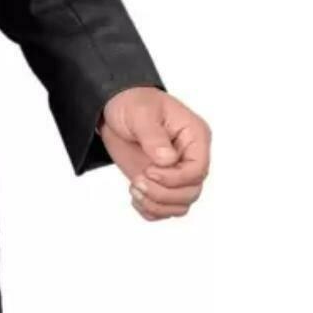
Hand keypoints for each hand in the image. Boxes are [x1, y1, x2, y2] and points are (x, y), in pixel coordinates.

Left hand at [97, 87, 210, 221]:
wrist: (114, 108)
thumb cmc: (132, 102)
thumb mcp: (141, 112)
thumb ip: (154, 136)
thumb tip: (168, 160)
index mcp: (194, 136)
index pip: (199, 169)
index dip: (176, 178)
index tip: (150, 171)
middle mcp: (189, 157)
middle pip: (191, 192)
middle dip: (163, 193)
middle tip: (138, 181)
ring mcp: (176, 172)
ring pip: (180, 204)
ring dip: (156, 204)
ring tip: (135, 188)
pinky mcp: (162, 183)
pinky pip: (165, 209)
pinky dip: (151, 210)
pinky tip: (136, 197)